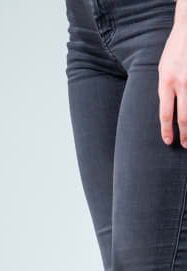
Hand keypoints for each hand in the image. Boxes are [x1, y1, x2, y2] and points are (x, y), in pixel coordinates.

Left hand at [158, 0, 186, 146]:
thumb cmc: (175, 48)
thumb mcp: (163, 69)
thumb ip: (165, 88)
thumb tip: (168, 107)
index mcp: (166, 81)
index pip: (165, 114)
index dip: (167, 130)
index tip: (168, 141)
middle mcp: (182, 82)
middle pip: (184, 116)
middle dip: (185, 133)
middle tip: (186, 145)